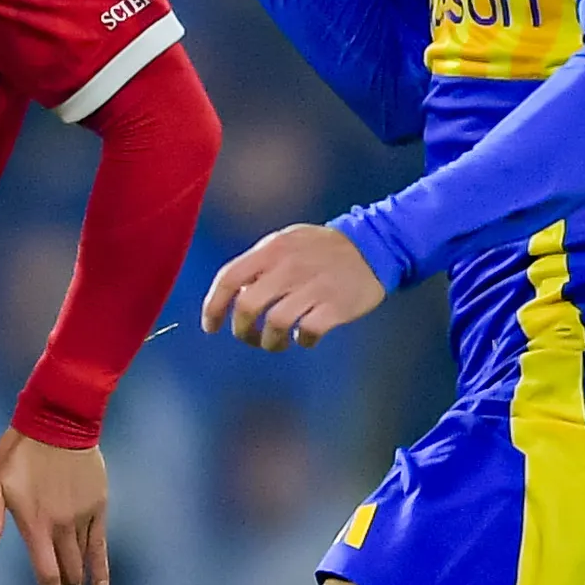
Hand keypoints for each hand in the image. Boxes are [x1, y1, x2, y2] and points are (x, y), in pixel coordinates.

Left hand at [0, 427, 111, 584]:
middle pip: (68, 573)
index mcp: (35, 524)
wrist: (59, 422)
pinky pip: (101, 543)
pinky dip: (101, 565)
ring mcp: (83, 518)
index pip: (46, 571)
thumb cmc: (20, 450)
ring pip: (84, 561)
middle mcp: (62, 527)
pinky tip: (101, 584)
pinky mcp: (98, 507)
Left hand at [204, 223, 386, 351]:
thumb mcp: (286, 241)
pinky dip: (303, 341)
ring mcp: (313, 287)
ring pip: (275, 324)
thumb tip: (234, 294)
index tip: (210, 326)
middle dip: (241, 330)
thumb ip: (259, 263)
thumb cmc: (322, 248)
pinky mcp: (335, 306)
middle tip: (247, 337)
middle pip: (248, 306)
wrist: (374, 246)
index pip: (229, 278)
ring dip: (270, 341)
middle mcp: (289, 267)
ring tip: (276, 342)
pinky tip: (305, 337)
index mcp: (272, 249)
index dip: (214, 306)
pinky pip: (308, 333)